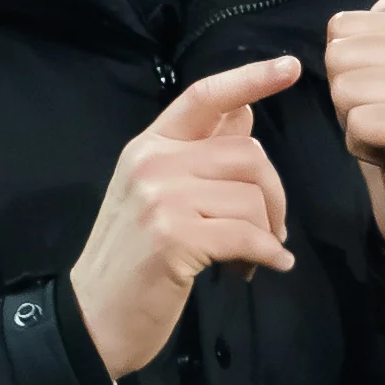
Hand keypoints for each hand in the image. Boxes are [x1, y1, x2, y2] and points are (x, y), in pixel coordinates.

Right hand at [69, 57, 300, 380]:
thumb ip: (199, 154)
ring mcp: (161, 197)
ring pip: (250, 197)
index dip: (251, 78)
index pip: (204, 96)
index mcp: (149, 145)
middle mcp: (152, 161)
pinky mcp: (174, 236)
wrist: (93, 318)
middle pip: (247, 153)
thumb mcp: (158, 196)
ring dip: (268, 232)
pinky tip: (267, 268)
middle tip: (271, 231)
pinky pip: (247, 235)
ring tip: (253, 259)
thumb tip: (247, 113)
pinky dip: (267, 254)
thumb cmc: (132, 261)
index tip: (291, 66)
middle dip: (273, 195)